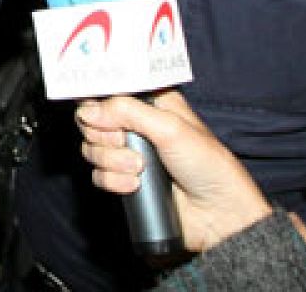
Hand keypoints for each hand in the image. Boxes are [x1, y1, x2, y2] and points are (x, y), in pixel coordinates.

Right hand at [76, 92, 270, 254]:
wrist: (218, 214)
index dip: (99, 105)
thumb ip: (126, 112)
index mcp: (150, 102)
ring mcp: (130, 152)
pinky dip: (113, 180)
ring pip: (93, 149)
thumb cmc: (207, 165)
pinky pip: (99, 175)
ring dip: (112, 161)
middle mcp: (136, 124)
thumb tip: (88, 111)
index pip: (107, 92)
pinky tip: (134, 185)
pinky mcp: (125, 178)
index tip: (106, 118)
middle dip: (104, 136)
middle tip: (124, 143)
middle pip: (92, 121)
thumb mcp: (169, 128)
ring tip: (139, 169)